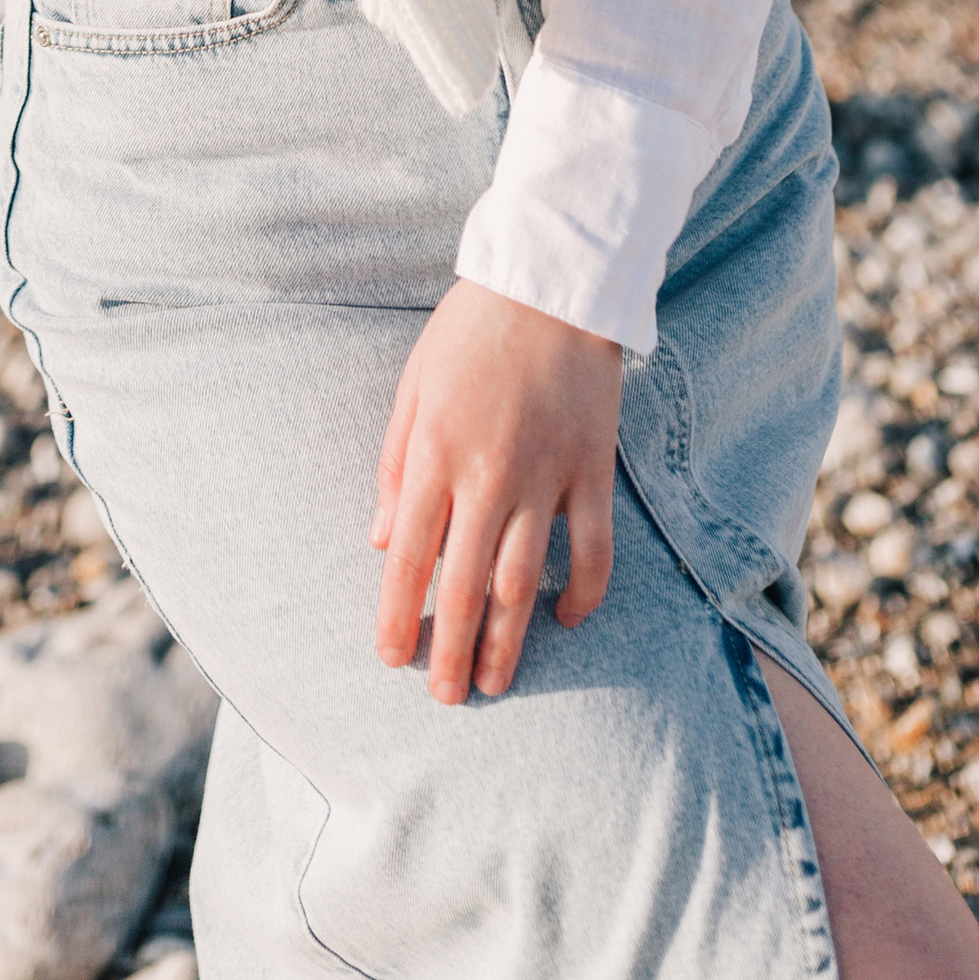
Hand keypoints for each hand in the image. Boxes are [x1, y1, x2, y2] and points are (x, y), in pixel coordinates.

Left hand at [372, 278, 620, 704]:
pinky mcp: (593, 471)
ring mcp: (546, 478)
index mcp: (436, 454)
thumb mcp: (413, 387)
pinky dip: (583, 594)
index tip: (393, 658)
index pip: (410, 559)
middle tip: (447, 697)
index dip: (399, 616)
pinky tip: (567, 619)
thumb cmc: (471, 331)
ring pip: (523, 583)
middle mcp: (489, 477)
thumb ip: (397, 467)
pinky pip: (593, 550)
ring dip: (508, 642)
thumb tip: (385, 542)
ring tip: (495, 681)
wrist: (550, 282)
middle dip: (451, 651)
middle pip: (464, 587)